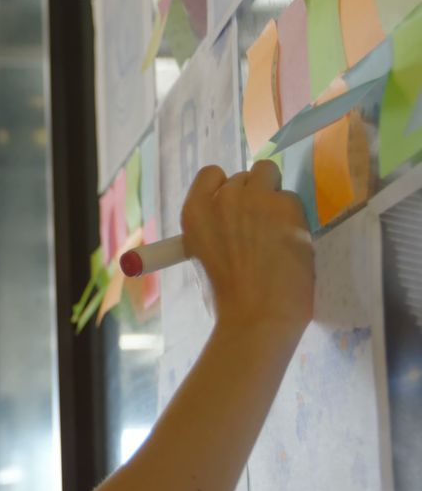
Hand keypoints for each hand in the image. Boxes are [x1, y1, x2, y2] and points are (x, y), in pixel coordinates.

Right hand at [180, 160, 314, 333]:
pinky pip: (295, 198)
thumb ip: (216, 227)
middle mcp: (223, 198)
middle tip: (261, 224)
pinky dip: (296, 217)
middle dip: (254, 194)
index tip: (235, 206)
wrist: (256, 315)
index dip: (225, 187)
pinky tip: (293, 242)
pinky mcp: (287, 206)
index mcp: (195, 212)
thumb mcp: (202, 255)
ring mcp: (256, 199)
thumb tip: (235, 220)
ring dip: (276, 196)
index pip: (210, 174)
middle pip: (244, 175)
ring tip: (280, 229)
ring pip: (271, 175)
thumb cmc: (226, 297)